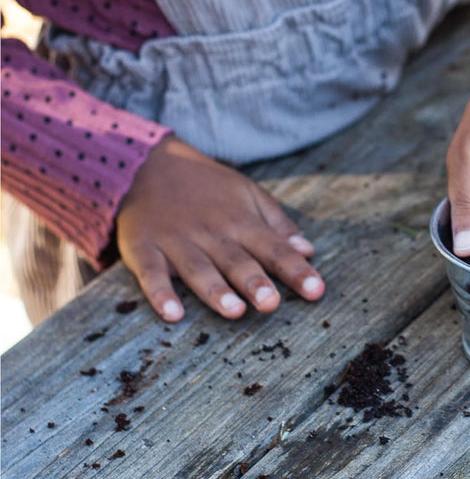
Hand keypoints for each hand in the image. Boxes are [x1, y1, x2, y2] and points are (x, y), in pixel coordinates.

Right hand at [116, 135, 323, 320]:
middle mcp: (210, 232)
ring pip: (198, 268)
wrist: (147, 164)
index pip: (274, 248)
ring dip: (215, 290)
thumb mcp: (247, 193)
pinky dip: (160, 294)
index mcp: (240, 221)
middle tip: (272, 304)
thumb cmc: (207, 186)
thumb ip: (277, 223)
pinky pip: (151, 273)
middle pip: (236, 260)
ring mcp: (175, 240)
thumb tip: (308, 250)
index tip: (316, 291)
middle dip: (255, 282)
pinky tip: (172, 314)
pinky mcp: (143, 248)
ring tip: (234, 311)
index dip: (296, 270)